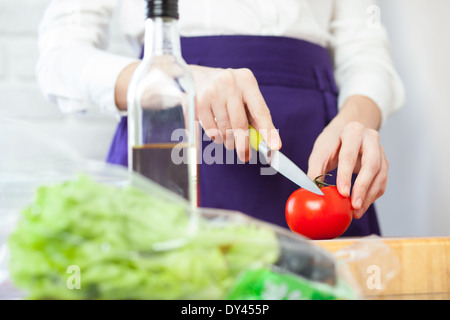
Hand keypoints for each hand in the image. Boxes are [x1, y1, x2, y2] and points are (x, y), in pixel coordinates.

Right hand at [115, 63, 281, 161]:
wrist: (198, 77)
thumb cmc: (228, 92)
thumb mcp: (244, 96)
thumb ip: (254, 116)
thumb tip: (264, 142)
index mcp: (247, 81)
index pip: (260, 111)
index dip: (268, 131)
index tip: (274, 147)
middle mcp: (230, 84)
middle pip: (240, 123)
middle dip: (243, 144)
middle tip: (245, 156)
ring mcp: (213, 92)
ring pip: (225, 129)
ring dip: (228, 140)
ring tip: (229, 139)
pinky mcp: (199, 102)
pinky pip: (211, 130)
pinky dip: (216, 136)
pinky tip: (218, 132)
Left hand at [307, 96, 387, 218]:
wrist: (347, 132)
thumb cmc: (332, 142)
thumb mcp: (320, 151)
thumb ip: (315, 170)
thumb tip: (311, 191)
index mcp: (352, 132)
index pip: (349, 155)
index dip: (346, 175)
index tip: (342, 193)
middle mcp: (370, 139)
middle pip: (371, 165)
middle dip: (362, 188)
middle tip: (353, 205)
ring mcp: (380, 151)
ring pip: (380, 175)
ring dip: (368, 195)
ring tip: (357, 211)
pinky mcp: (384, 163)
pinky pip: (382, 181)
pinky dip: (372, 195)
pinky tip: (361, 205)